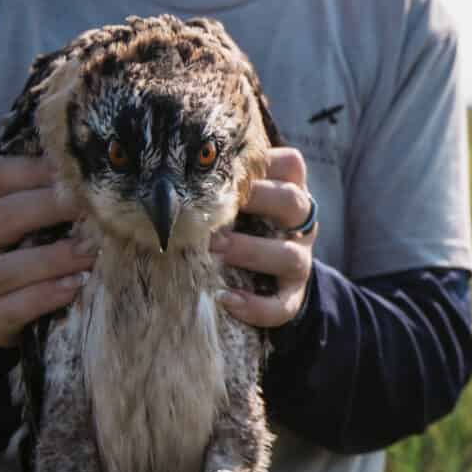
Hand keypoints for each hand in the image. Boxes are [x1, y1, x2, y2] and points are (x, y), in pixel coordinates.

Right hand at [0, 155, 94, 348]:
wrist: (5, 313)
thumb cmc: (31, 255)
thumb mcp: (36, 224)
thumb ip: (57, 200)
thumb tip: (104, 180)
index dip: (37, 170)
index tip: (77, 172)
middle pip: (4, 216)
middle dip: (51, 209)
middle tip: (91, 208)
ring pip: (6, 268)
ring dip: (53, 259)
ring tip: (90, 253)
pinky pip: (12, 308)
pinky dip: (45, 297)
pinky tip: (74, 287)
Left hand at [212, 147, 315, 327]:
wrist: (266, 274)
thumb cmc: (242, 222)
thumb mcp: (239, 199)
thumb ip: (221, 184)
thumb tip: (171, 175)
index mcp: (290, 189)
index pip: (290, 165)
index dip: (263, 165)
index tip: (225, 170)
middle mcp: (300, 222)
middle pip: (294, 203)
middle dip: (255, 204)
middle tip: (214, 212)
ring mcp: (300, 258)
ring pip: (290, 255)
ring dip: (251, 252)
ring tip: (215, 254)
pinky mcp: (293, 295)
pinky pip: (284, 304)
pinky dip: (257, 306)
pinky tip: (226, 300)